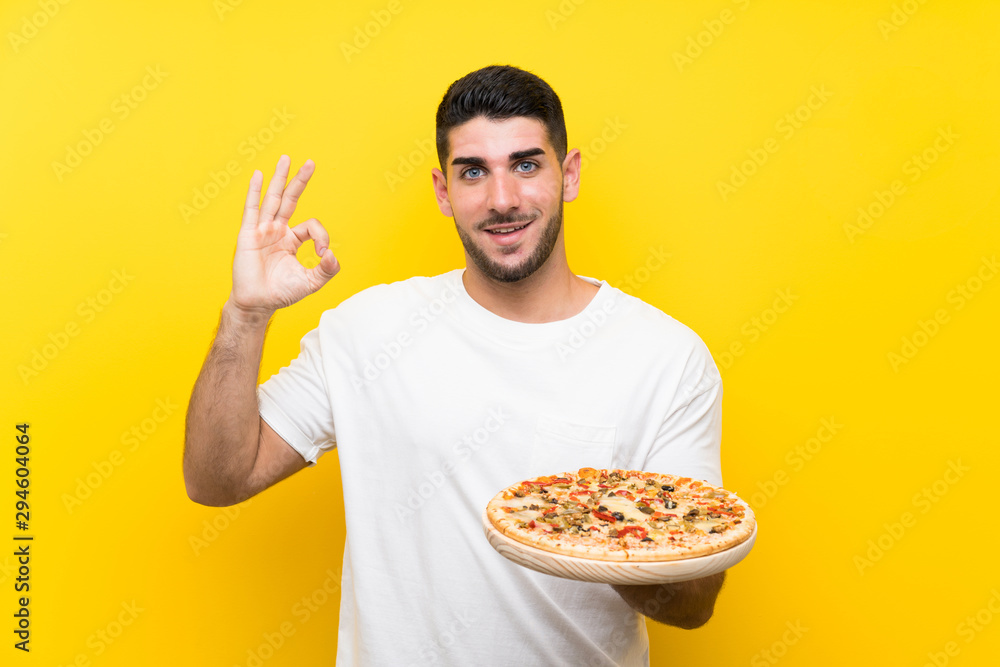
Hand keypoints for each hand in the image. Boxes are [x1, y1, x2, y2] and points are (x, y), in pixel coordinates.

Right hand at [229, 155, 339, 318]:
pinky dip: (255, 192)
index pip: (311, 226)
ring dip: (279, 178)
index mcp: (291, 240)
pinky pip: (252, 209)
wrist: (258, 303)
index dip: (321, 237)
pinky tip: (258, 175)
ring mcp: (262, 230)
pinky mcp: (249, 234)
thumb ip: (326, 270)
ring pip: (273, 199)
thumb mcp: (311, 282)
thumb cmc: (282, 293)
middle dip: (300, 181)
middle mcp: (277, 231)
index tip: (323, 254)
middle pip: (290, 199)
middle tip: (310, 162)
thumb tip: (334, 255)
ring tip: (286, 158)